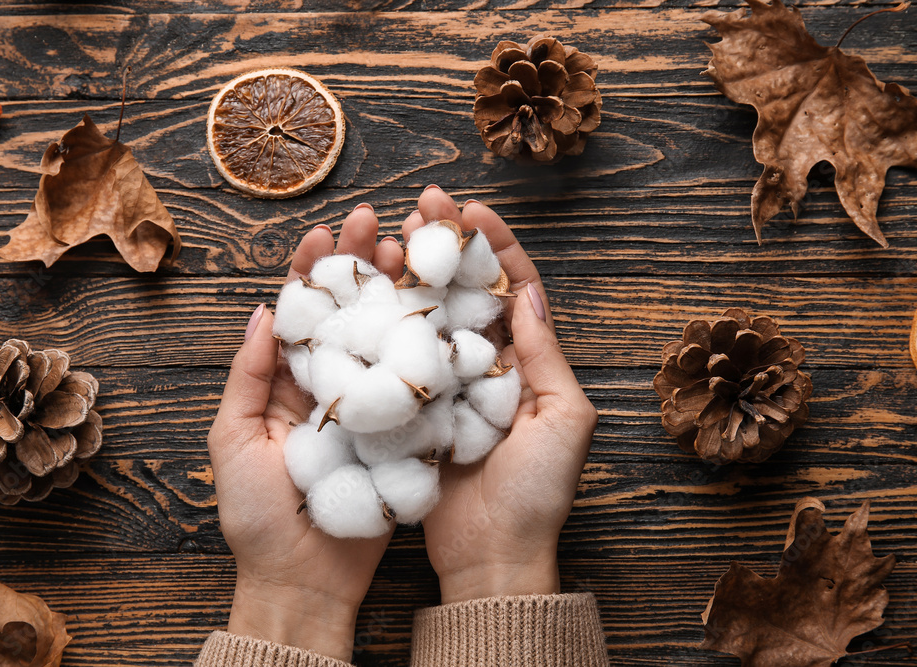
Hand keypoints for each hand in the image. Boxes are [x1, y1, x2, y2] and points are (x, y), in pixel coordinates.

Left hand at [206, 204, 404, 660]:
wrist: (305, 581)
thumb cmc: (259, 516)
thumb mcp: (234, 441)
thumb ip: (248, 376)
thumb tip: (261, 311)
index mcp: (284, 385)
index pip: (300, 314)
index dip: (312, 271)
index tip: (326, 232)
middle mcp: (328, 388)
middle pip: (346, 314)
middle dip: (359, 266)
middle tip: (376, 222)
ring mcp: (366, 408)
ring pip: (381, 338)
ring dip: (394, 292)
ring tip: (408, 250)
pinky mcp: (399, 432)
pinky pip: (409, 383)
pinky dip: (423, 345)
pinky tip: (437, 310)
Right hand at [408, 187, 598, 604]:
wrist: (491, 557)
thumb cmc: (537, 493)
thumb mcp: (563, 421)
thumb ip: (546, 357)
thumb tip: (528, 295)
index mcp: (526, 364)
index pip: (513, 291)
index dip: (496, 247)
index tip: (472, 209)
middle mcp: (484, 367)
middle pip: (464, 291)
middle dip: (445, 245)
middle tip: (421, 204)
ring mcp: (445, 386)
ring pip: (426, 315)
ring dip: (409, 272)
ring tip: (388, 234)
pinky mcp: (411, 409)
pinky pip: (397, 357)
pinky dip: (382, 321)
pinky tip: (364, 289)